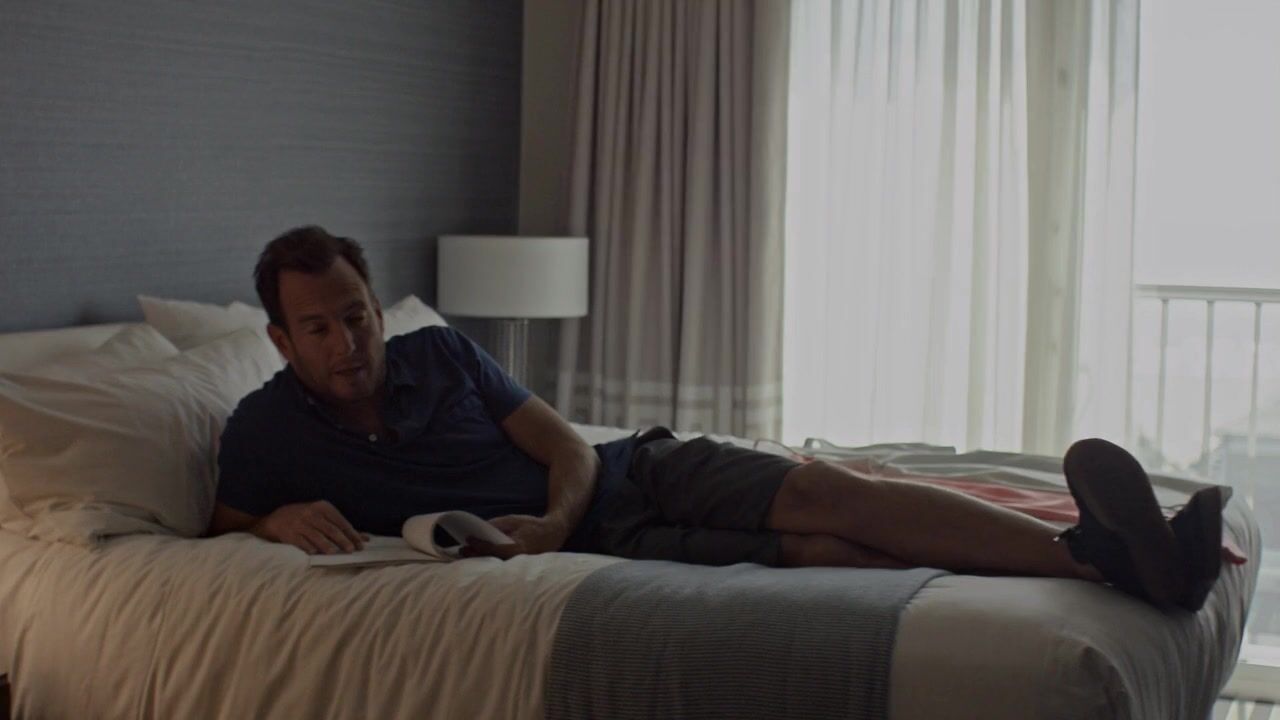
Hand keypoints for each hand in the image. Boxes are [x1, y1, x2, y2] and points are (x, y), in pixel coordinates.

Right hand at [253, 500, 368, 554]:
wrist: (276, 519)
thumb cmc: (306, 519)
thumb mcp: (322, 517)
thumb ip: (342, 527)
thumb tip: (365, 539)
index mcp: (322, 507)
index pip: (341, 522)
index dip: (352, 534)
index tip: (360, 545)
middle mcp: (311, 513)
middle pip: (330, 529)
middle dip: (342, 540)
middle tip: (351, 551)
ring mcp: (299, 523)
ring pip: (316, 536)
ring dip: (326, 545)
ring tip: (335, 553)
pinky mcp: (288, 533)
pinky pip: (301, 542)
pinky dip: (308, 548)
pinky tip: (315, 553)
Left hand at [461, 514, 569, 559]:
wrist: (552, 534)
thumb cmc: (532, 525)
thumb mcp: (514, 520)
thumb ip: (498, 524)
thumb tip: (480, 528)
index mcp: (517, 547)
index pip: (493, 548)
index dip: (479, 544)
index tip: (468, 539)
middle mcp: (517, 559)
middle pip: (491, 559)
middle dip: (475, 554)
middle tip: (461, 549)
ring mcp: (518, 564)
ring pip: (495, 563)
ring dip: (480, 559)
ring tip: (466, 553)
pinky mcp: (518, 566)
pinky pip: (500, 564)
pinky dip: (489, 560)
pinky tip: (479, 556)